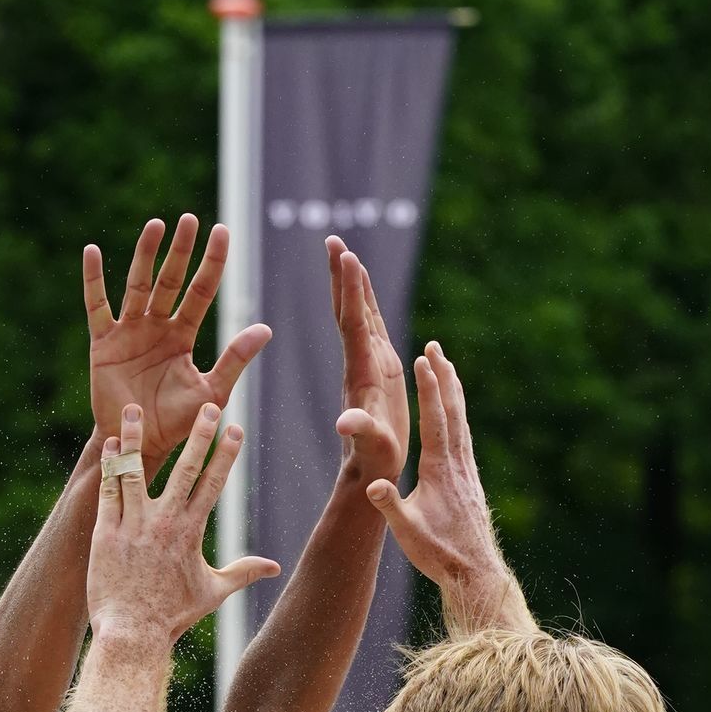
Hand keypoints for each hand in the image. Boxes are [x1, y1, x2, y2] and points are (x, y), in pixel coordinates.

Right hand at [85, 217, 269, 466]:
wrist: (139, 445)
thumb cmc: (177, 423)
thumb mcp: (212, 390)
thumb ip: (235, 359)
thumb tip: (266, 328)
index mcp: (183, 335)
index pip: (202, 291)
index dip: (212, 263)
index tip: (222, 231)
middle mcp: (157, 326)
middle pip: (170, 280)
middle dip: (180, 251)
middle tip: (189, 220)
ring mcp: (129, 331)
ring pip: (138, 285)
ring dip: (145, 255)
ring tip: (156, 225)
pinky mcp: (103, 343)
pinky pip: (97, 306)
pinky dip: (93, 280)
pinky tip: (91, 251)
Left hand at [87, 403, 279, 644]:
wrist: (132, 634)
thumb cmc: (172, 615)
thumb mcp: (212, 592)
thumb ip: (242, 572)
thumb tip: (274, 568)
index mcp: (191, 532)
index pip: (214, 483)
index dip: (226, 454)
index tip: (235, 428)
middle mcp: (165, 523)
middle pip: (184, 469)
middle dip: (198, 435)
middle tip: (208, 405)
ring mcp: (133, 525)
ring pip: (136, 471)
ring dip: (137, 438)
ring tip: (136, 410)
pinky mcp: (105, 532)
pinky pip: (108, 491)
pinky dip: (110, 466)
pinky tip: (112, 444)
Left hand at [329, 238, 408, 488]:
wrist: (370, 471)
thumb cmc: (374, 462)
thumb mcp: (369, 447)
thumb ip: (360, 432)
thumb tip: (345, 423)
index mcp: (361, 372)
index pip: (353, 323)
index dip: (350, 290)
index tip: (345, 256)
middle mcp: (362, 362)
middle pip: (349, 311)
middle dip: (343, 276)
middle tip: (332, 240)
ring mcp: (369, 364)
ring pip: (358, 315)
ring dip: (352, 284)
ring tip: (345, 252)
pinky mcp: (378, 370)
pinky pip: (371, 329)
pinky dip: (367, 305)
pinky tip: (365, 291)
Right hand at [364, 341, 504, 591]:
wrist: (474, 572)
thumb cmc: (439, 554)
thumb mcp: (408, 532)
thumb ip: (390, 506)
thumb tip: (372, 484)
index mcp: (440, 471)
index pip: (434, 420)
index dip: (429, 388)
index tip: (424, 359)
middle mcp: (458, 464)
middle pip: (452, 410)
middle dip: (443, 376)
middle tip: (435, 346)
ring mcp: (467, 471)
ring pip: (461, 420)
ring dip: (453, 390)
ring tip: (447, 366)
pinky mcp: (470, 480)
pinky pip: (464, 437)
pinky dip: (458, 415)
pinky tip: (455, 413)